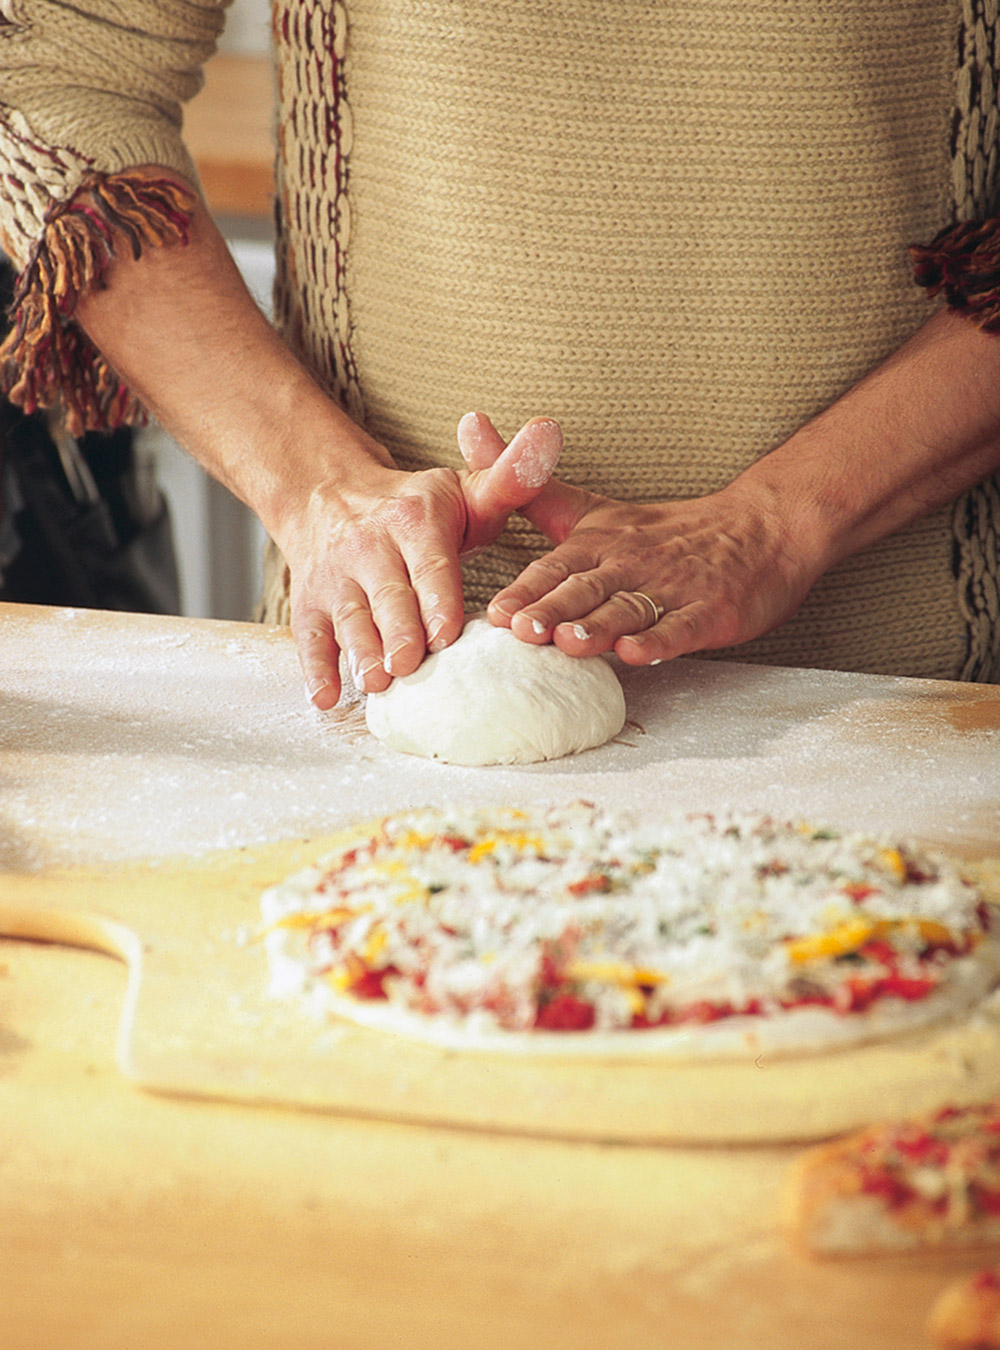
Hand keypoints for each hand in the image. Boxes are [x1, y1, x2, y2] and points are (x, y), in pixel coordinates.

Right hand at [283, 415, 562, 707]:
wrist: (328, 494)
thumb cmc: (417, 508)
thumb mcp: (464, 488)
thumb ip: (511, 477)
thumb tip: (550, 431)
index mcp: (414, 521)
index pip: (430, 564)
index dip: (437, 598)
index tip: (448, 631)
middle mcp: (369, 548)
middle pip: (387, 597)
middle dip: (397, 632)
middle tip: (409, 666)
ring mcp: (335, 578)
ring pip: (348, 618)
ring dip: (359, 651)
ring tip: (375, 682)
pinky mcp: (309, 603)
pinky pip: (309, 637)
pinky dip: (315, 668)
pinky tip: (325, 697)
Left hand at [458, 413, 820, 666]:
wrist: (760, 528)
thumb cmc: (664, 531)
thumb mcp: (591, 509)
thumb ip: (530, 490)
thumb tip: (470, 425)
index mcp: (599, 544)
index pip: (555, 568)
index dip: (526, 590)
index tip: (495, 612)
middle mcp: (630, 564)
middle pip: (586, 588)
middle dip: (553, 608)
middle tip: (521, 630)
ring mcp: (672, 588)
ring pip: (629, 609)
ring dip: (599, 626)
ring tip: (570, 643)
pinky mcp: (710, 611)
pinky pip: (682, 628)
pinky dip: (660, 641)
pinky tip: (638, 653)